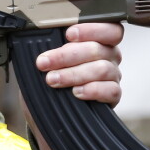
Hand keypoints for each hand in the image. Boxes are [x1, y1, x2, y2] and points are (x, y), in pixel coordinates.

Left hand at [26, 23, 124, 149]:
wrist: (49, 120)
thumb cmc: (47, 88)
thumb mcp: (42, 66)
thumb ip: (47, 50)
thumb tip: (36, 38)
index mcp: (96, 41)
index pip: (108, 28)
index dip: (91, 28)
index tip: (68, 34)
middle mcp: (108, 57)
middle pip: (99, 48)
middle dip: (67, 54)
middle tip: (44, 63)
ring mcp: (112, 77)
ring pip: (102, 68)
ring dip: (74, 73)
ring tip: (54, 80)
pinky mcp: (113, 97)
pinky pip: (111, 90)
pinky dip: (92, 90)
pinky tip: (77, 93)